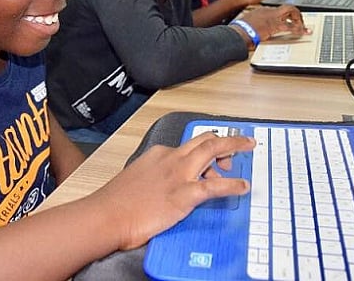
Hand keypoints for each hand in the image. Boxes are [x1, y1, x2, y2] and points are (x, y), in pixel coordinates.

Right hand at [92, 133, 255, 250]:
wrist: (106, 215)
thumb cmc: (116, 203)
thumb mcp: (136, 180)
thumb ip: (153, 179)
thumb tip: (163, 187)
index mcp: (158, 155)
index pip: (187, 146)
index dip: (205, 149)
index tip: (214, 156)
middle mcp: (170, 159)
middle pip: (204, 140)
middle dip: (226, 139)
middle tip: (242, 143)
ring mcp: (178, 175)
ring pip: (212, 150)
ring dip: (233, 148)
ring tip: (247, 150)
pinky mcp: (183, 194)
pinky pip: (214, 186)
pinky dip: (232, 184)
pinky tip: (242, 186)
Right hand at [237, 5, 310, 39]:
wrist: (239, 32)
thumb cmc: (241, 29)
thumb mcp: (248, 23)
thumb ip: (254, 24)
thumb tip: (255, 30)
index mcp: (262, 10)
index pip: (278, 10)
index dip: (286, 15)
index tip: (288, 20)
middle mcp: (269, 11)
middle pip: (287, 7)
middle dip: (296, 14)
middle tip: (299, 22)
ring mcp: (273, 17)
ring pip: (292, 12)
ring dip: (299, 19)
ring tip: (303, 27)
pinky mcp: (275, 25)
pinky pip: (291, 26)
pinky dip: (300, 29)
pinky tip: (304, 32)